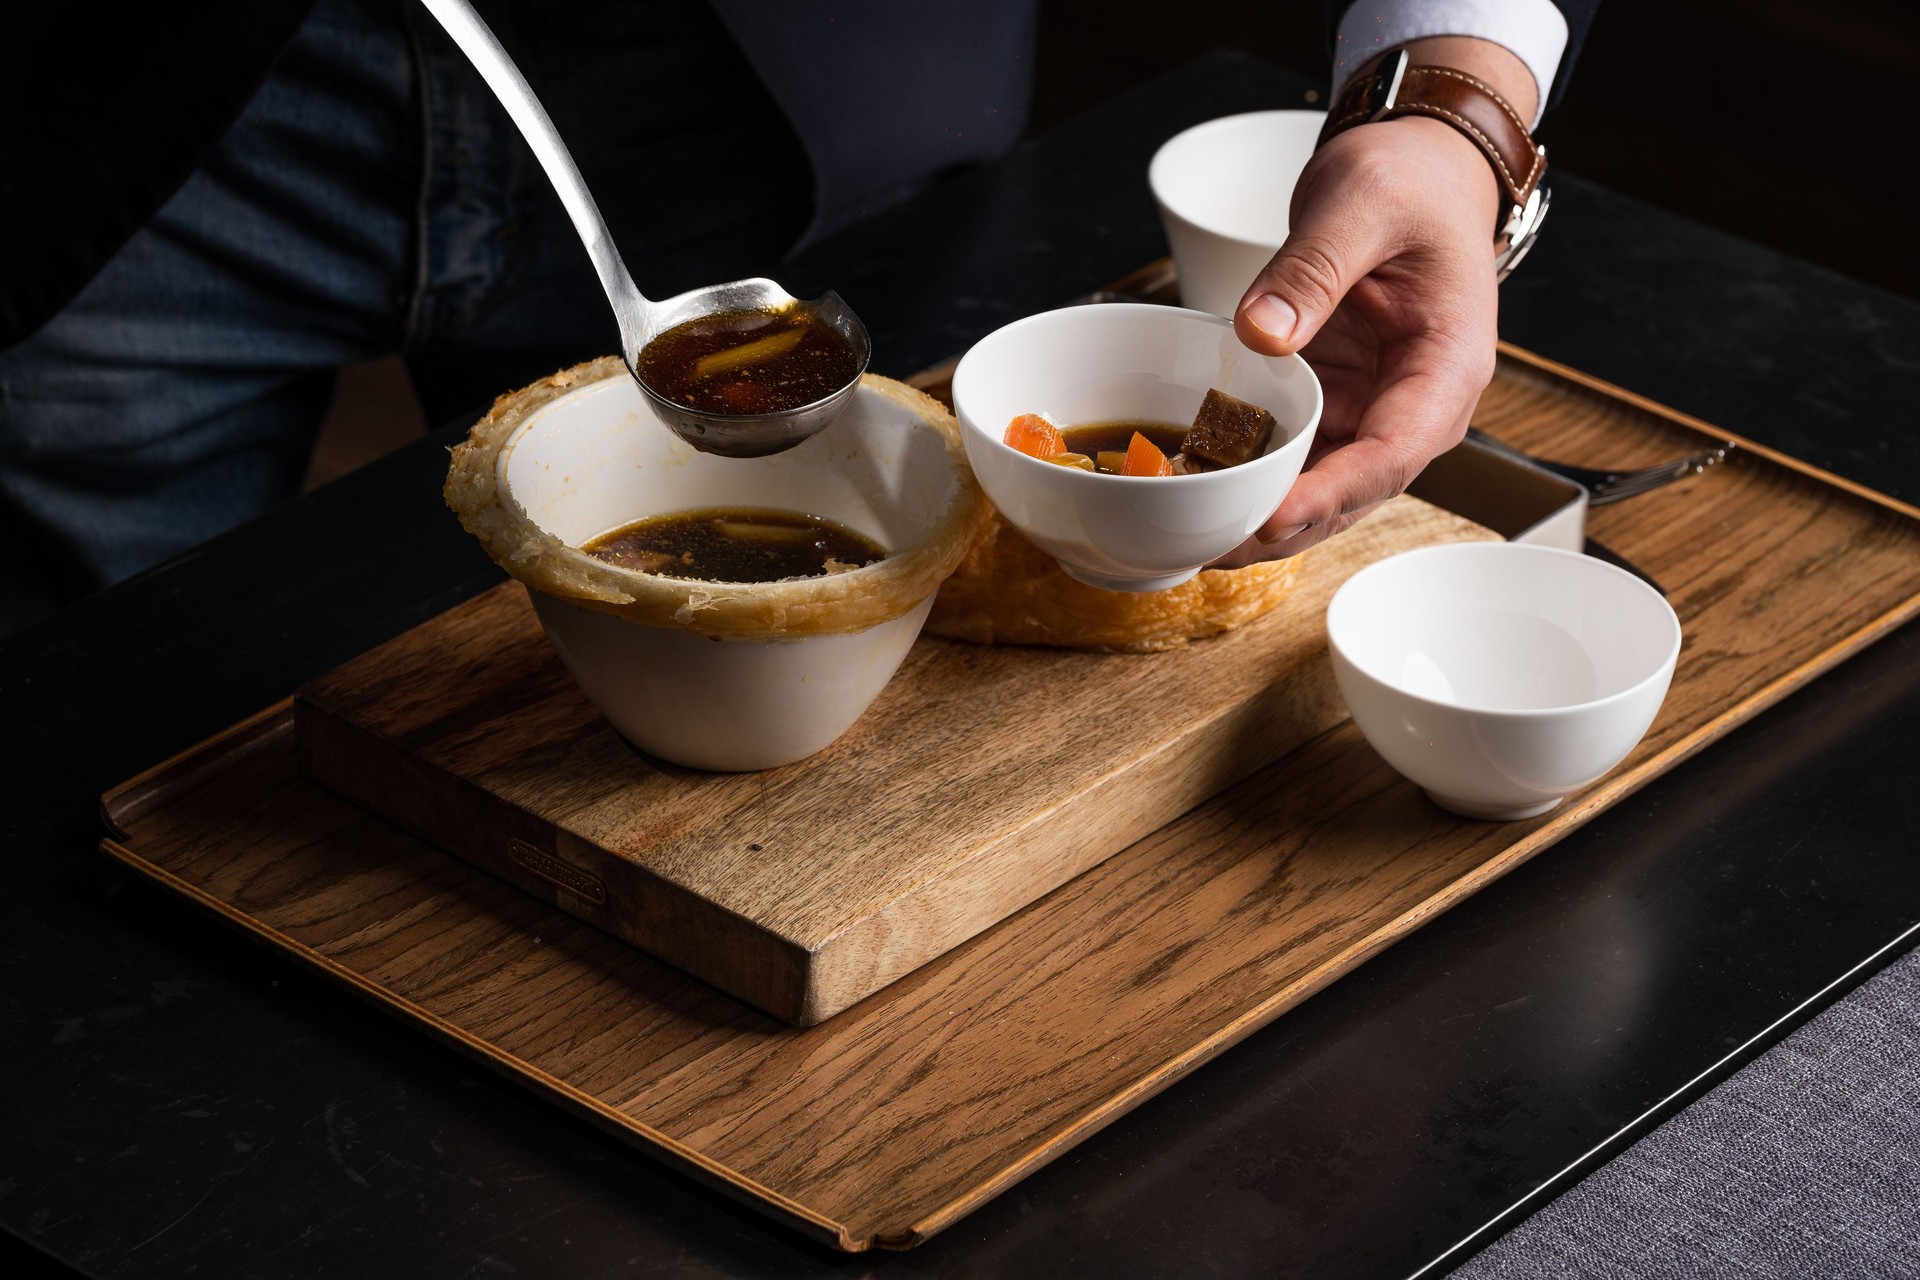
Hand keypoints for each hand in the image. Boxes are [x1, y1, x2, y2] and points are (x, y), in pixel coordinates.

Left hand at [1212, 37, 1537, 565]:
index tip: (1270, 518)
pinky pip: (1297, 459)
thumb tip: (1263, 333)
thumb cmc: (1410, 183)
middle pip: (1353, 494)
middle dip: (1282, 529)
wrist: (1417, 172)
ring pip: (1322, 491)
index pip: (1392, 454)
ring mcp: (1374, 413)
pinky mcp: (1336, 407)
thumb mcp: (1359, 205)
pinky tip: (1201, 496)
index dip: (1329, 494)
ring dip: (1262, 519)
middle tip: (1206, 549)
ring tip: (1191, 540)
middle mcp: (1416, 407)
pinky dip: (1253, 481)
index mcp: (1446, 368)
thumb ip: (1312, 269)